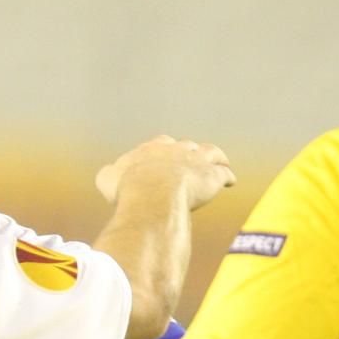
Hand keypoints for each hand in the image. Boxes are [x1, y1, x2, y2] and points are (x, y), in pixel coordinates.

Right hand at [96, 135, 234, 210]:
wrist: (152, 195)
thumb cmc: (128, 188)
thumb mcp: (108, 179)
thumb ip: (109, 173)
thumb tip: (109, 173)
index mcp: (153, 148)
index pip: (160, 143)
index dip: (164, 150)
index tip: (165, 156)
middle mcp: (177, 149)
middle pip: (187, 145)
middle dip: (189, 152)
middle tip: (193, 160)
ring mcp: (197, 161)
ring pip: (211, 153)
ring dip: (216, 157)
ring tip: (221, 162)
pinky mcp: (212, 177)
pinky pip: (224, 174)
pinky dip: (228, 176)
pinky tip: (231, 181)